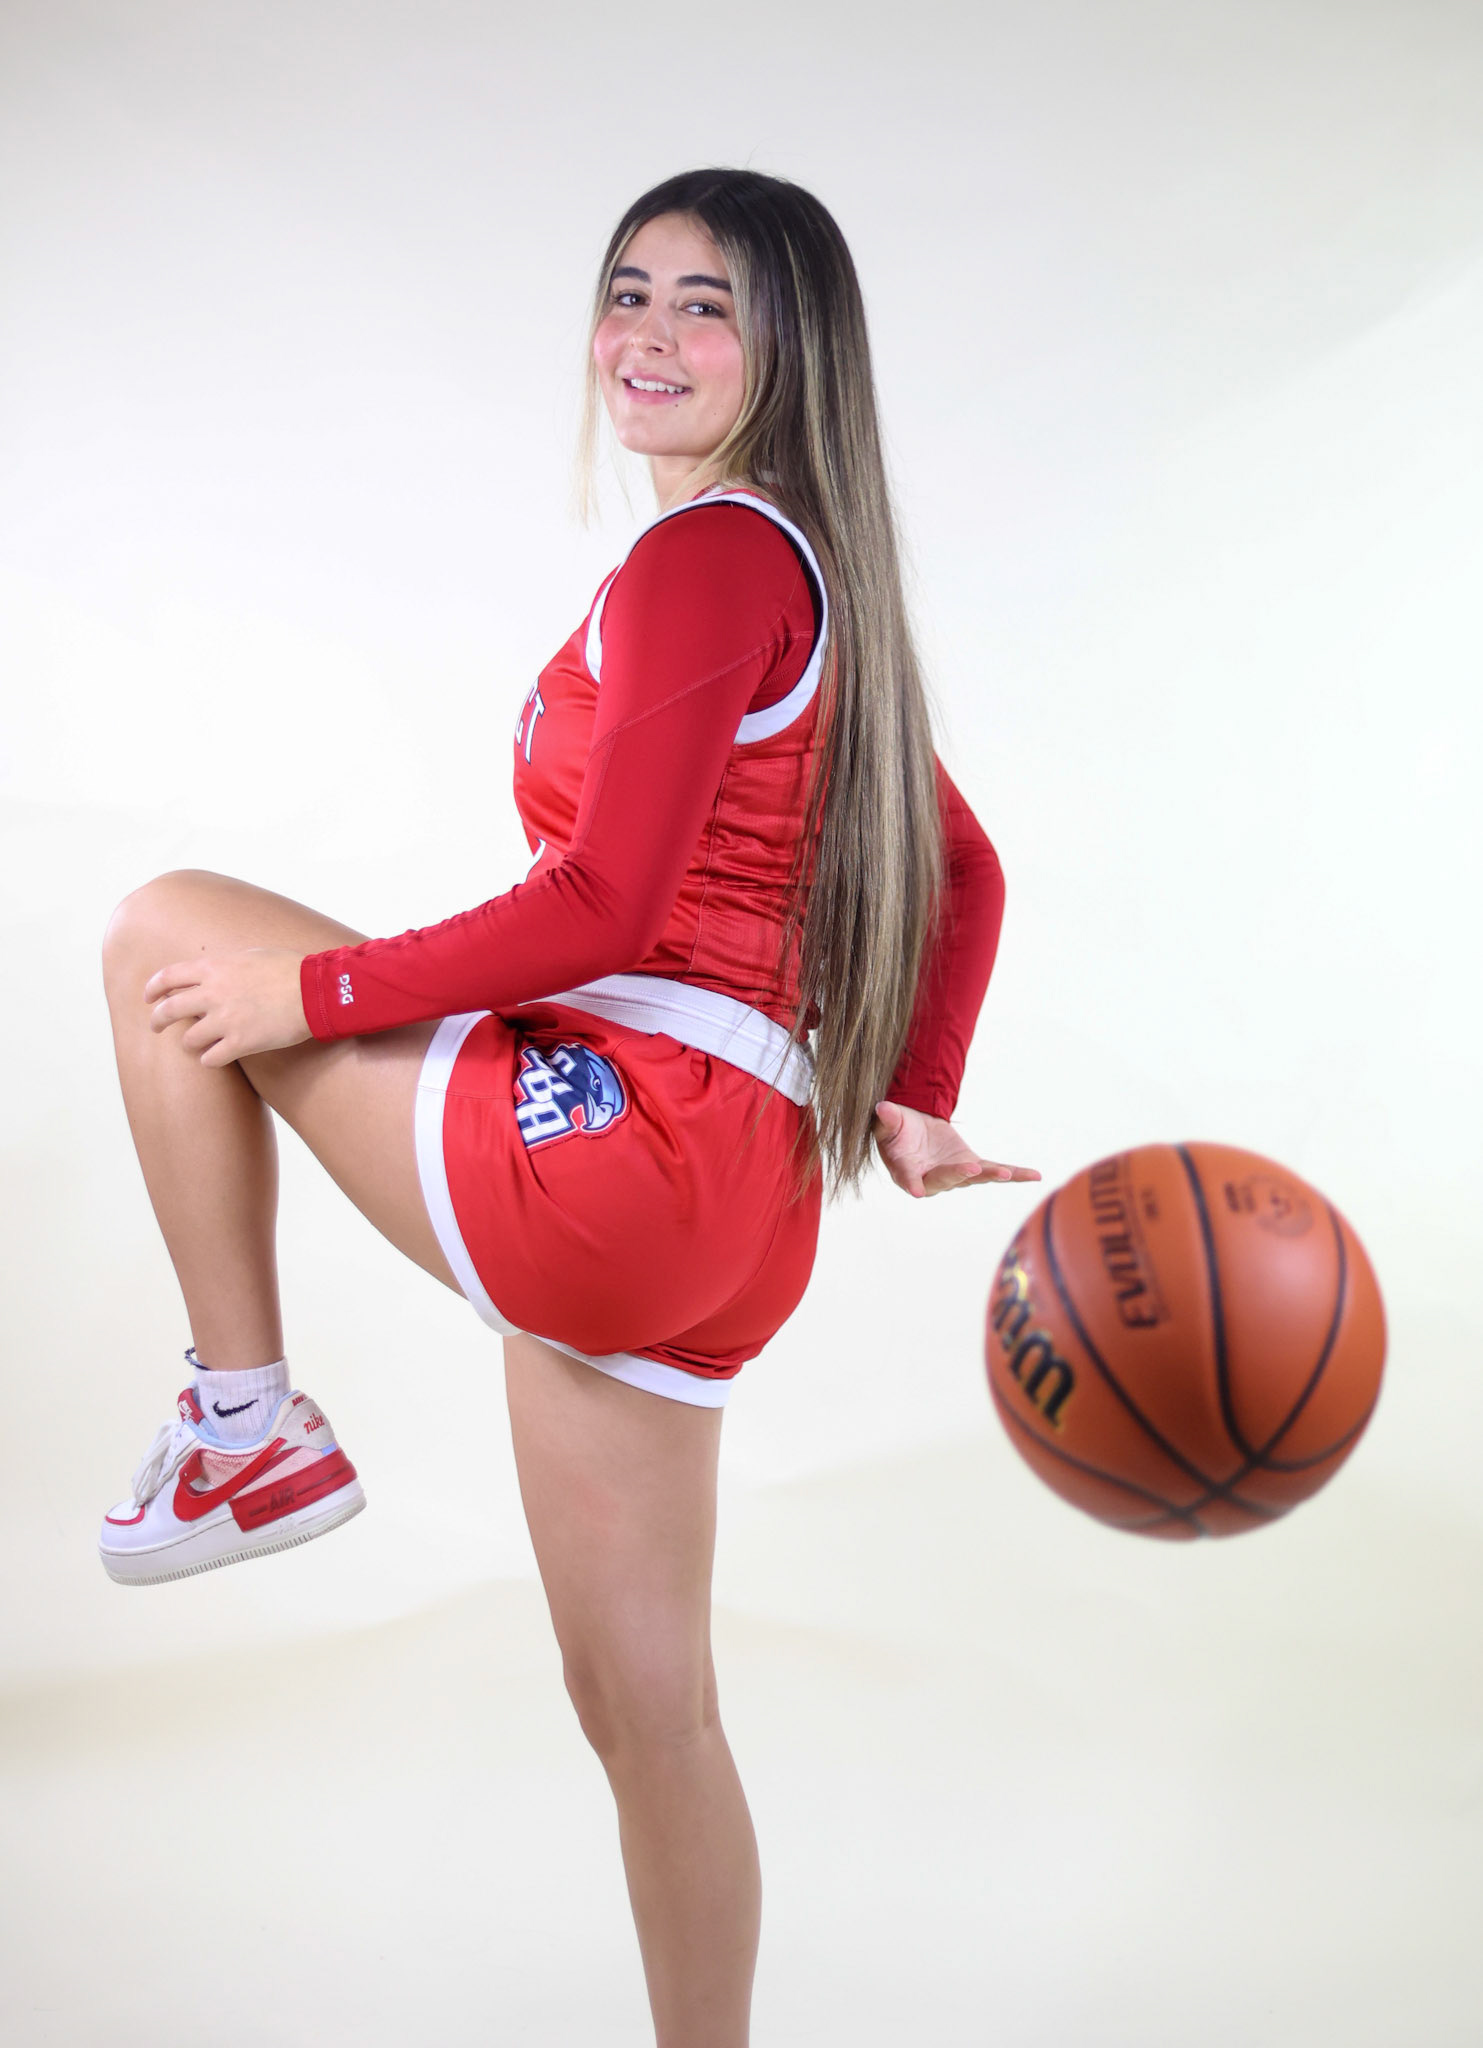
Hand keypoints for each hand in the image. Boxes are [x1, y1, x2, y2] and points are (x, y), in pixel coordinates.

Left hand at [145, 948, 311, 1066]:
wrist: (314, 991)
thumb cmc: (289, 970)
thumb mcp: (250, 956)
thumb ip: (225, 966)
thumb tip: (210, 974)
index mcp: (214, 968)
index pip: (168, 977)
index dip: (152, 989)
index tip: (148, 998)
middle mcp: (213, 994)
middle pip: (169, 1010)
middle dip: (158, 1021)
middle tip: (157, 1028)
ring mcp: (225, 1020)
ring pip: (188, 1039)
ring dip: (190, 1043)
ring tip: (198, 1045)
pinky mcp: (240, 1043)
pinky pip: (210, 1059)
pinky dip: (210, 1060)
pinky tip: (217, 1057)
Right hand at [872, 1099, 1040, 1199]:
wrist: (914, 1128)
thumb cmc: (896, 1128)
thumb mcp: (888, 1122)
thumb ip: (887, 1119)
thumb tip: (883, 1109)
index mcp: (905, 1170)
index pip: (908, 1177)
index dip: (912, 1182)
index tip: (917, 1190)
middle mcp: (931, 1179)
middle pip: (945, 1179)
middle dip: (958, 1175)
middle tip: (972, 1170)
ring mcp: (955, 1175)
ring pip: (974, 1178)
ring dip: (990, 1176)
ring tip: (1007, 1174)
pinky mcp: (973, 1168)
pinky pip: (994, 1171)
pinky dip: (1014, 1174)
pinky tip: (1034, 1175)